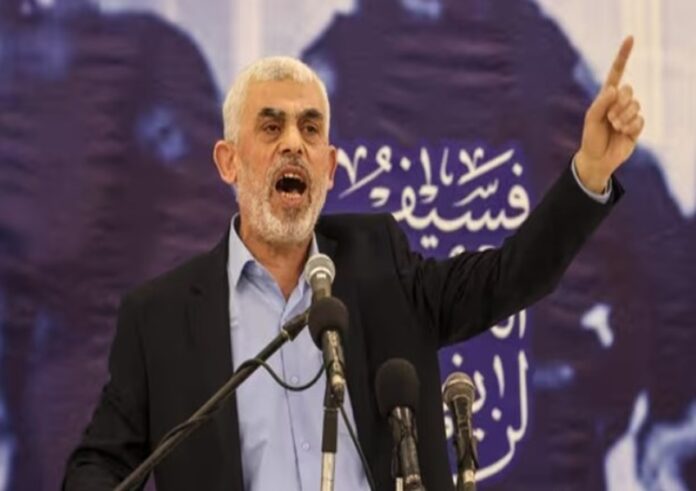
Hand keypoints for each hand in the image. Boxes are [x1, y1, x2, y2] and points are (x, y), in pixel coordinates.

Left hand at [575, 36, 644, 192]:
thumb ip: (600, 103)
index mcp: (606, 97)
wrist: (597, 159)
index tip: (630, 38)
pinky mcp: (637, 127)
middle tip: (609, 118)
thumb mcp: (591, 119)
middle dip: (618, 104)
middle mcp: (619, 102)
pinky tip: (623, 133)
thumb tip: (614, 89)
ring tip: (614, 127)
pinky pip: (640, 120)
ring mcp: (629, 114)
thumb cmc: (591, 138)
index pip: (617, 72)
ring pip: (635, 106)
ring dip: (623, 117)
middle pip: (628, 90)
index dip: (623, 56)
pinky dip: (630, 127)